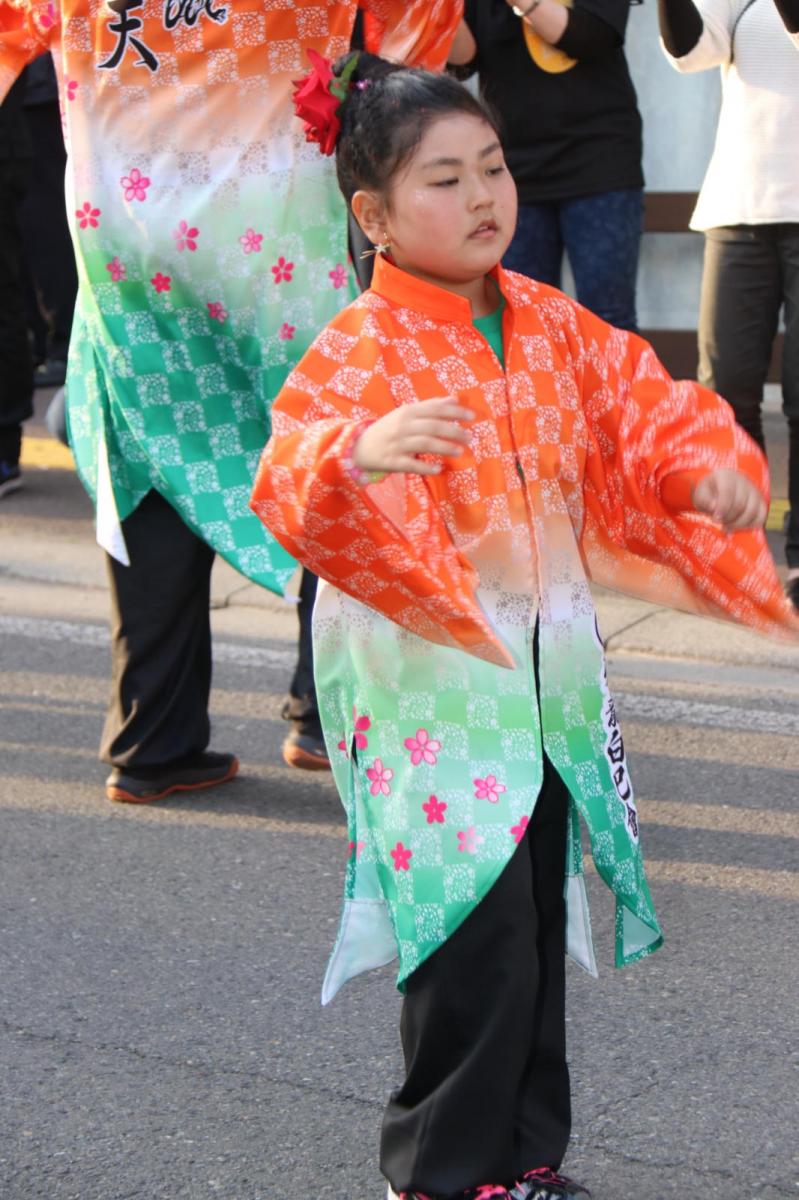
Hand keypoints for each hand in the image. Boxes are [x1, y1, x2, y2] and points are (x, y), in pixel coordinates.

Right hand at [353, 398, 474, 476]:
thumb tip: (454, 398)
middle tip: (469, 438)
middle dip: (453, 431)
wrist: (359, 446)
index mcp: (407, 411)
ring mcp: (397, 444)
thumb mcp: (406, 413)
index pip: (435, 409)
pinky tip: (439, 469)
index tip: (472, 416)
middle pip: (432, 426)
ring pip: (424, 444)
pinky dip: (426, 467)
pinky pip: (412, 465)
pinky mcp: (393, 461)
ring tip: (459, 451)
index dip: (455, 411)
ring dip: (444, 447)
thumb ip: (430, 406)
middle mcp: (403, 426)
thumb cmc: (388, 428)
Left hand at [692, 469, 766, 530]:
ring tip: (727, 526)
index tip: (716, 519)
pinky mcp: (761, 501)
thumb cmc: (708, 493)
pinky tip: (739, 527)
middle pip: (740, 503)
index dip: (722, 508)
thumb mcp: (701, 494)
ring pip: (752, 511)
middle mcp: (743, 481)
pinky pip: (761, 516)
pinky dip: (751, 525)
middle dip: (728, 518)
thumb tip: (714, 507)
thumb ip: (705, 500)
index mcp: (726, 476)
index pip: (728, 491)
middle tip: (719, 524)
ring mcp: (754, 490)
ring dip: (739, 524)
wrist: (718, 490)